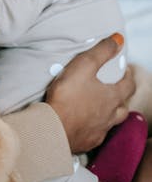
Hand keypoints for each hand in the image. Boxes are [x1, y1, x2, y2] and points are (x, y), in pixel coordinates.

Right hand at [45, 34, 135, 153]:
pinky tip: (86, 124)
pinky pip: (97, 134)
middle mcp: (110, 115)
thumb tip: (118, 40)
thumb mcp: (84, 65)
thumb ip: (101, 52)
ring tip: (101, 108)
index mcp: (112, 97)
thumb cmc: (68, 96)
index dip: (128, 75)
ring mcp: (100, 130)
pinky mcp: (88, 141)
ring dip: (110, 114)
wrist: (54, 128)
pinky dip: (94, 127)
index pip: (128, 85)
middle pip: (123, 107)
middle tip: (114, 90)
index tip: (125, 70)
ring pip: (112, 122)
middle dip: (121, 98)